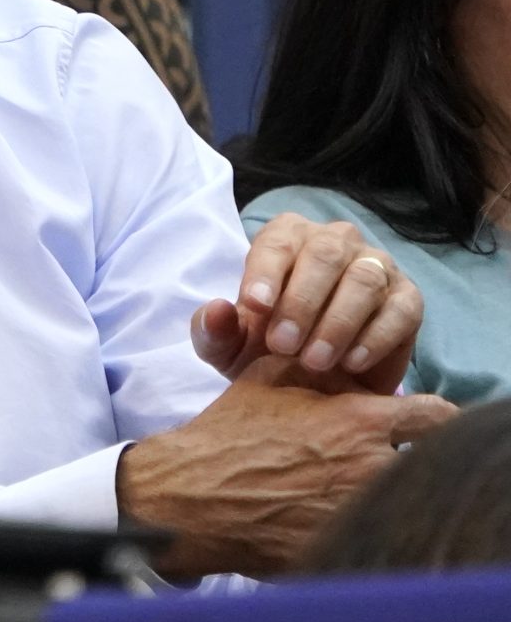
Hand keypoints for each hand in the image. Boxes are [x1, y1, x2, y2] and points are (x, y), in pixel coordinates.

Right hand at [117, 355, 455, 575]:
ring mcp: (363, 510)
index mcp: (362, 420)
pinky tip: (329, 514)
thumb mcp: (270, 376)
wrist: (195, 492)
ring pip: (402, 499)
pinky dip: (362, 524)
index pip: (436, 416)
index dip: (431, 419)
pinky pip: (375, 533)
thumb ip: (318, 365)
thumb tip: (344, 354)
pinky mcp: (346, 544)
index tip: (419, 425)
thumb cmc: (231, 432)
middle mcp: (372, 465)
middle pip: (426, 462)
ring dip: (384, 492)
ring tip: (350, 488)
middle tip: (378, 459)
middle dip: (407, 457)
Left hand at [191, 213, 423, 395]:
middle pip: (324, 255)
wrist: (318, 384)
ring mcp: (376, 266)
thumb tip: (216, 309)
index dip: (265, 273)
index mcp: (287, 237)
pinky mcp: (407, 298)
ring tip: (314, 361)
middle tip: (282, 346)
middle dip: (301, 302)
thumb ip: (213, 330)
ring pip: (363, 280)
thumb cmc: (267, 351)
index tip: (254, 308)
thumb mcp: (230, 347)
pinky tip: (352, 363)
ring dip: (337, 322)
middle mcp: (335, 241)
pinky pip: (400, 309)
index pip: (276, 243)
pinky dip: (377, 337)